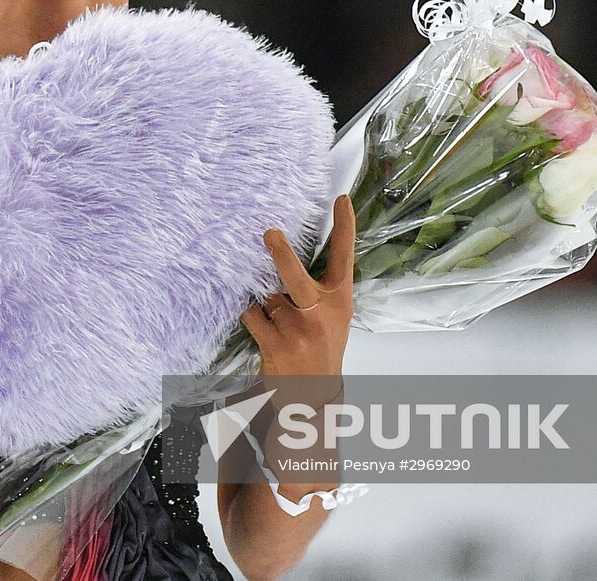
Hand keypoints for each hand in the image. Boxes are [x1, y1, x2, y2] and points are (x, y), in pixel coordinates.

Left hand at [240, 195, 355, 390]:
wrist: (315, 395)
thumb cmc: (322, 346)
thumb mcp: (334, 317)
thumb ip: (321, 289)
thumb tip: (288, 252)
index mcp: (339, 301)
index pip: (345, 259)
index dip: (344, 227)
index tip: (341, 200)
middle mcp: (321, 314)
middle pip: (297, 278)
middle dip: (282, 255)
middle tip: (270, 233)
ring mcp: (298, 331)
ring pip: (267, 297)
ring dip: (263, 299)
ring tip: (274, 316)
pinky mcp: (277, 345)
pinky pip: (252, 315)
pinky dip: (251, 315)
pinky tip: (262, 327)